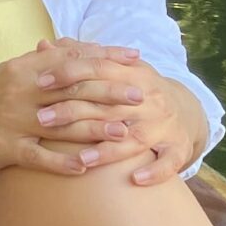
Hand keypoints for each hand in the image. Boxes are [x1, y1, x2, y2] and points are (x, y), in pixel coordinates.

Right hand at [0, 39, 145, 174]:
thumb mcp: (17, 69)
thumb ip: (50, 59)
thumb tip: (85, 47)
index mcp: (25, 67)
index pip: (72, 59)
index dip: (105, 58)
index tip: (134, 60)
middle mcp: (20, 91)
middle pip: (72, 89)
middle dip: (108, 92)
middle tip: (139, 96)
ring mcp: (13, 120)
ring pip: (60, 124)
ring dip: (94, 129)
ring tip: (124, 132)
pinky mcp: (5, 147)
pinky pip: (37, 156)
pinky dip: (62, 162)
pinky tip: (86, 167)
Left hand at [34, 48, 204, 185]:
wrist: (185, 110)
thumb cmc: (137, 89)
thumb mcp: (117, 68)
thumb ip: (80, 58)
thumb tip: (44, 45)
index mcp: (135, 75)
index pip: (100, 69)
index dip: (69, 73)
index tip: (39, 82)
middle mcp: (150, 99)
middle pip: (109, 105)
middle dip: (74, 112)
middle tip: (42, 120)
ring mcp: (164, 125)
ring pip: (136, 137)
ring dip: (108, 150)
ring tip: (81, 159)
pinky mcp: (178, 148)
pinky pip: (169, 162)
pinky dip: (154, 171)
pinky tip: (135, 180)